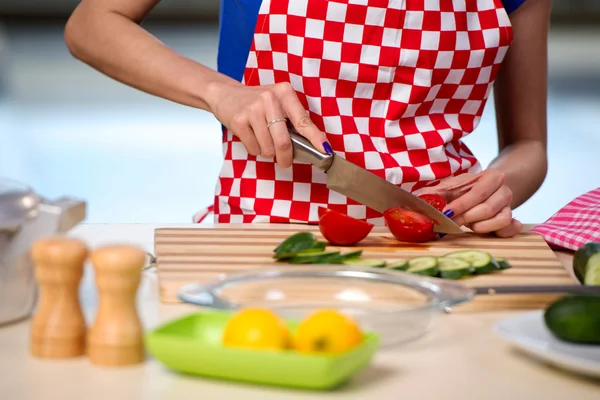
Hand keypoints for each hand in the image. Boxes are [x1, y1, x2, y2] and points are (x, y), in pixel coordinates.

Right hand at [207, 81, 329, 167]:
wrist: (225, 94)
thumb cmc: (257, 103)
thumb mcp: (278, 103)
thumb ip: (293, 120)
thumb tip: (314, 145)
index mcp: (284, 92)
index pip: (303, 121)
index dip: (315, 138)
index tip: (324, 150)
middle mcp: (269, 98)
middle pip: (284, 141)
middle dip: (286, 157)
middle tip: (285, 162)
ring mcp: (252, 109)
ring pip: (268, 148)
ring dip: (267, 152)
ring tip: (263, 141)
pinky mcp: (238, 120)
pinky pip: (253, 148)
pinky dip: (255, 149)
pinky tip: (251, 137)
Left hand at [416, 170, 522, 236]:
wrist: (485, 191)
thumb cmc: (463, 190)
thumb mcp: (448, 188)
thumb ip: (433, 194)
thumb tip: (416, 201)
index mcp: (492, 177)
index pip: (478, 193)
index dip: (461, 205)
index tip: (446, 213)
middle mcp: (504, 191)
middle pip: (488, 209)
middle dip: (466, 218)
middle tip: (452, 222)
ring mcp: (509, 206)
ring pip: (501, 220)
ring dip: (480, 227)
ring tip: (468, 224)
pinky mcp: (511, 221)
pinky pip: (511, 228)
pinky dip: (500, 232)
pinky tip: (485, 231)